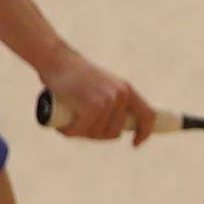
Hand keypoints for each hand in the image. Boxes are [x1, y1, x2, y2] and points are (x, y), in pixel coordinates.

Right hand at [37, 54, 154, 142]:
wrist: (55, 59)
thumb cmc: (73, 74)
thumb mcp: (101, 85)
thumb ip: (110, 100)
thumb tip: (116, 129)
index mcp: (127, 90)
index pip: (147, 115)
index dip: (144, 132)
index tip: (135, 144)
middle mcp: (121, 95)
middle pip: (114, 133)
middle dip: (96, 134)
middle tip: (79, 124)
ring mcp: (108, 101)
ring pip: (97, 134)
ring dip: (81, 132)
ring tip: (69, 119)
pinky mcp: (92, 107)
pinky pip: (82, 131)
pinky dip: (70, 132)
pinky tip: (63, 125)